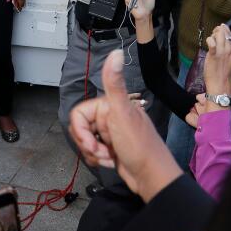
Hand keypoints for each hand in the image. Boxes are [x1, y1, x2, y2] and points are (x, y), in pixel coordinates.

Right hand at [69, 50, 181, 201]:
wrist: (152, 177)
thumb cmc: (139, 146)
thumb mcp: (123, 113)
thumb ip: (115, 84)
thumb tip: (116, 53)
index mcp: (110, 106)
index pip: (79, 114)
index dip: (80, 130)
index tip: (90, 142)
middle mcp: (110, 117)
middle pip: (80, 129)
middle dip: (87, 144)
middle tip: (102, 152)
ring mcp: (110, 133)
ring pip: (85, 141)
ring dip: (93, 153)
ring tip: (109, 158)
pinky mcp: (111, 148)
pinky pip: (93, 152)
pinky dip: (98, 159)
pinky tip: (111, 162)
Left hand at [203, 24, 230, 107]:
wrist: (220, 83)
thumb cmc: (223, 71)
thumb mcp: (229, 58)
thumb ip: (226, 49)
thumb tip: (220, 39)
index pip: (230, 35)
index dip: (223, 30)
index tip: (218, 31)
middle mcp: (230, 49)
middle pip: (224, 33)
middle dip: (217, 31)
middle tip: (213, 34)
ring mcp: (222, 52)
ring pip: (218, 35)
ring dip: (213, 35)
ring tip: (210, 39)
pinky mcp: (214, 55)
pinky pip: (211, 42)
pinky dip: (209, 40)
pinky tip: (208, 42)